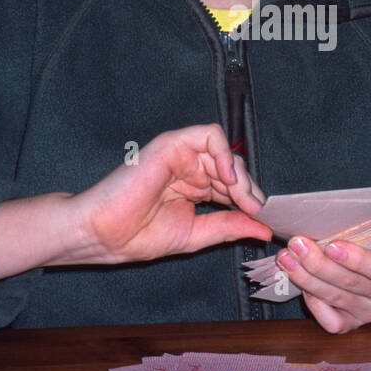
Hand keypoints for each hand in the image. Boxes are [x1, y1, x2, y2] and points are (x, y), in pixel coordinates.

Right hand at [70, 123, 272, 264]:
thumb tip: (264, 228)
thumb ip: (229, 226)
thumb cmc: (138, 235)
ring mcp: (182, 155)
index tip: (266, 219)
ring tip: (240, 198)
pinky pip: (209, 134)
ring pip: (225, 151)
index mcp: (195, 188)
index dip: (251, 200)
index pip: (234, 187)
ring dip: (239, 174)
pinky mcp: (172, 144)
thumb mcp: (197, 234)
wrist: (105, 234)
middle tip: (255, 210)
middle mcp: (190, 168)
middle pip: (234, 168)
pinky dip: (224, 151)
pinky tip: (227, 177)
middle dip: (249, 190)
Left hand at [275, 237, 370, 333]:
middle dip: (319, 264)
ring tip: (287, 259)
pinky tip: (302, 287)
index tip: (331, 245)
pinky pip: (333, 322)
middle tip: (296, 245)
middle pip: (352, 283)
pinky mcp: (355, 324)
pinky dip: (315, 305)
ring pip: (337, 299)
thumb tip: (322, 217)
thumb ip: (361, 228)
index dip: (357, 259)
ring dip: (307, 278)